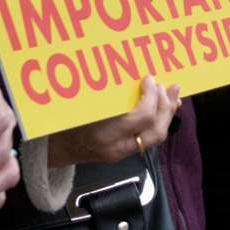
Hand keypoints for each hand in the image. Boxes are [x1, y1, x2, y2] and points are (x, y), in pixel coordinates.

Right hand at [48, 75, 180, 167]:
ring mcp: (121, 153)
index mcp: (102, 133)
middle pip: (156, 131)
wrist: (57, 147)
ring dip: (167, 113)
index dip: (151, 96)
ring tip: (172, 94)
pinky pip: (149, 138)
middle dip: (165, 106)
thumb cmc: (66, 120)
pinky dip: (160, 121)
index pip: (141, 118)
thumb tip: (135, 75)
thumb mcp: (83, 102)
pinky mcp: (124, 154)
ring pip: (156, 137)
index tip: (149, 78)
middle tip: (164, 85)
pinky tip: (164, 107)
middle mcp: (115, 147)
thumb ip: (109, 93)